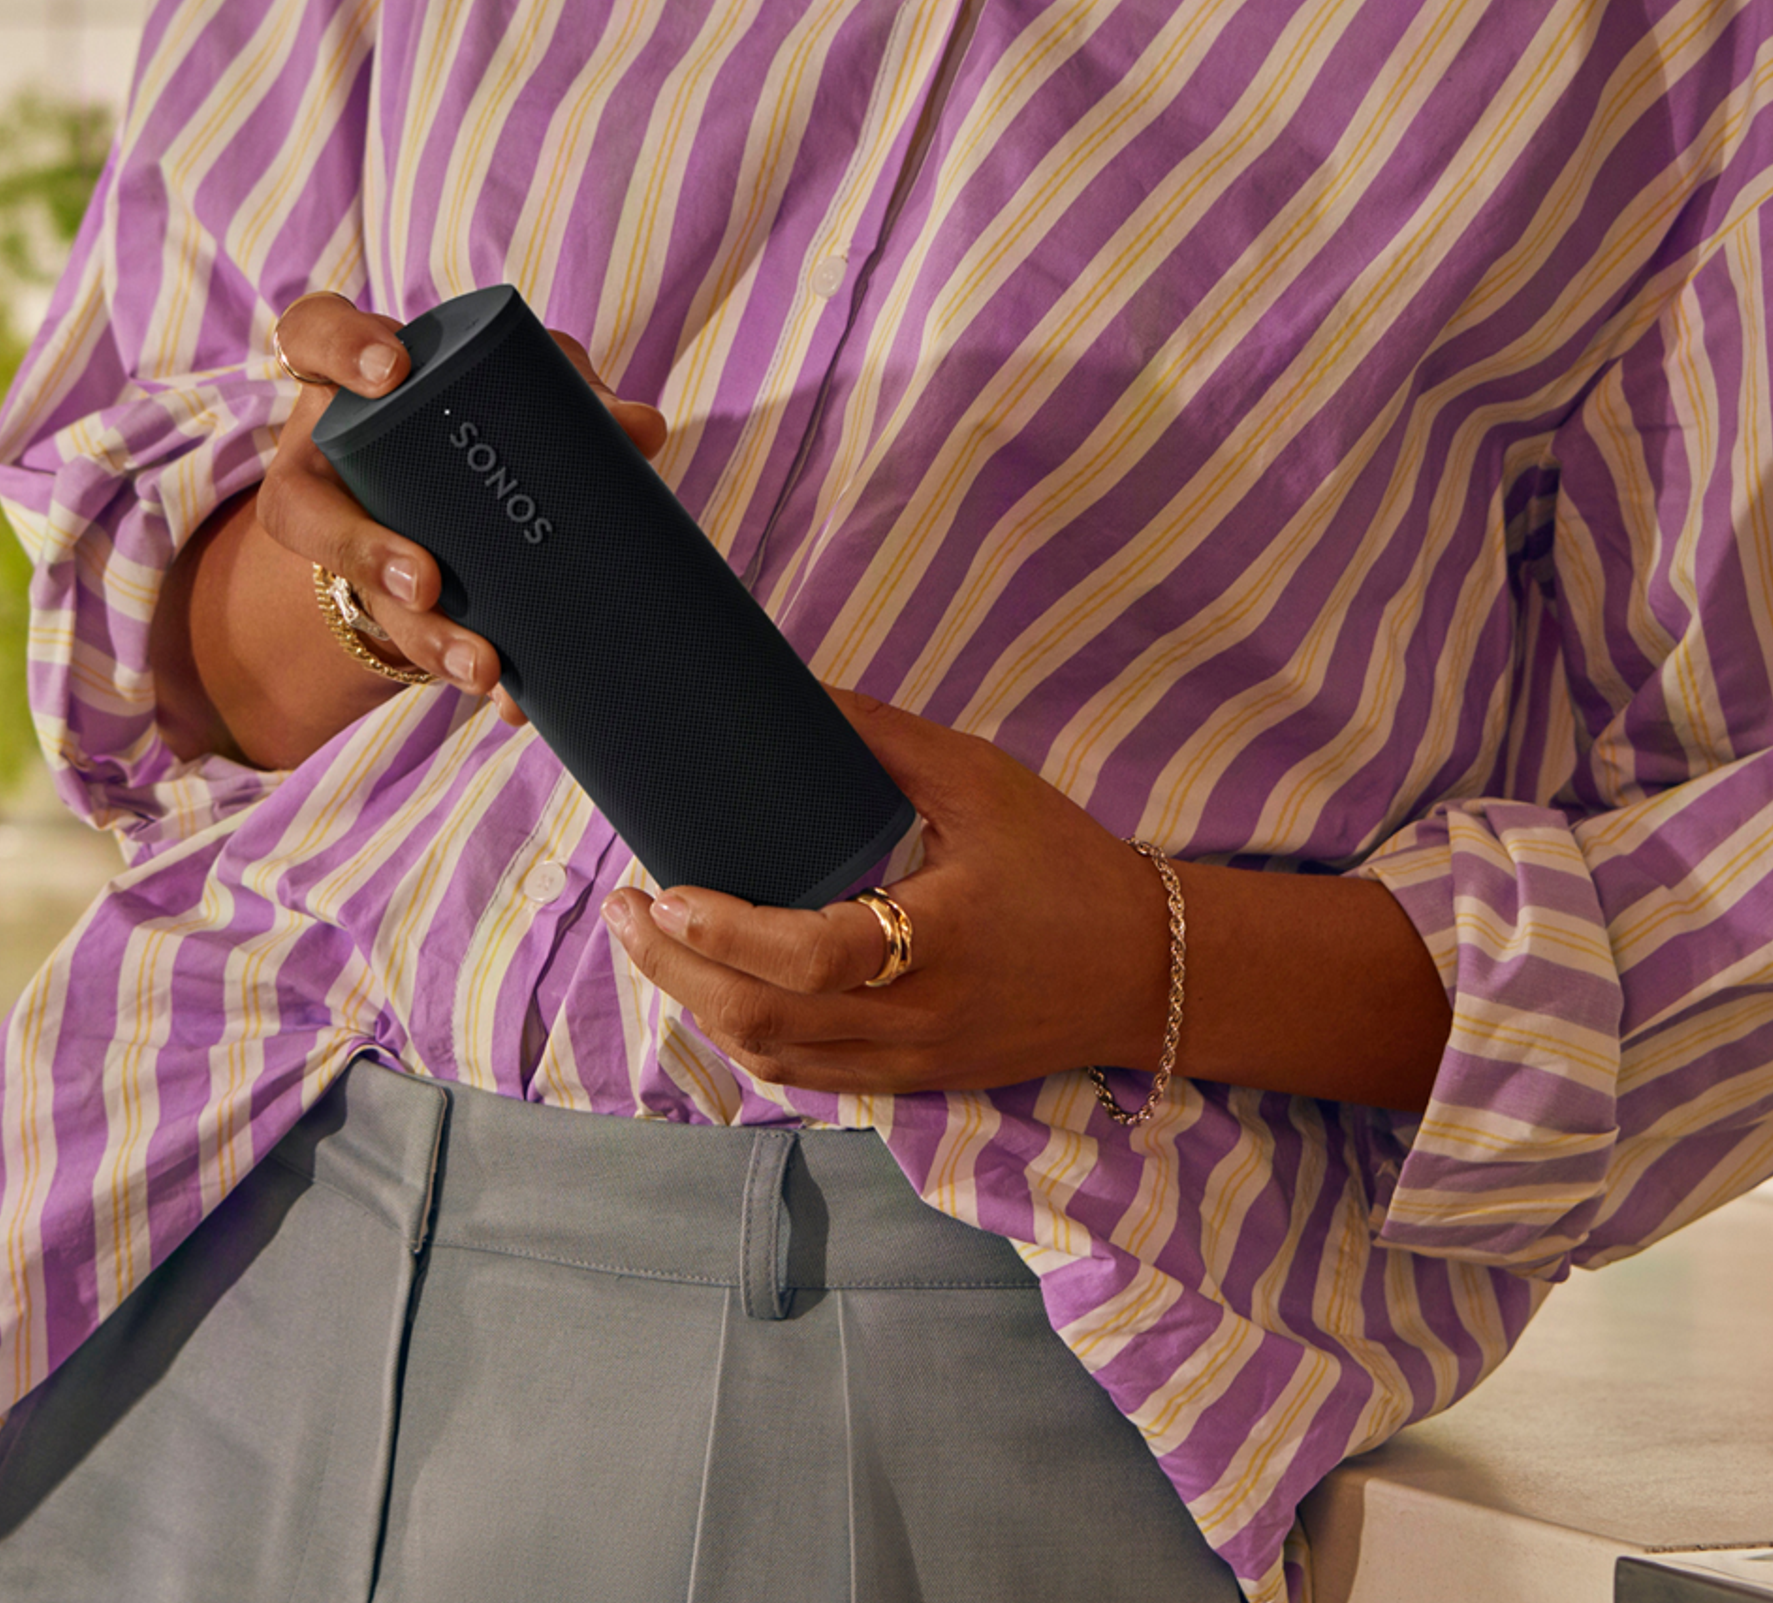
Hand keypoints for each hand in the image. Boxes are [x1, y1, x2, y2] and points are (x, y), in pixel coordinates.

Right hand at [255, 289, 671, 731]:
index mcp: (355, 376)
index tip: (391, 374)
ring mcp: (345, 531)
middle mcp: (330, 455)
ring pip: (353, 591)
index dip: (339, 347)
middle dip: (359, 551)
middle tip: (423, 581)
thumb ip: (575, 393)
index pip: (312, 333)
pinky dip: (467, 668)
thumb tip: (642, 430)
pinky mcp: (381, 597)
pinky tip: (515, 700)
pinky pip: (409, 642)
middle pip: (303, 505)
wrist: (467, 488)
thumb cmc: (491, 405)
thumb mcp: (528, 384)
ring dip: (419, 636)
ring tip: (481, 667)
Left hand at [598, 690, 1171, 1097]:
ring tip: (653, 943)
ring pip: (775, 1061)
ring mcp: (911, 1063)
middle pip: (765, 1023)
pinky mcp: (913, 1082)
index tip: (665, 889)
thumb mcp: (981, 781)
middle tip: (624, 912)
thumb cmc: (1065, 863)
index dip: (724, 933)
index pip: (808, 958)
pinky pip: (808, 1078)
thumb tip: (794, 690)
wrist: (1148, 969)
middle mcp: (915, 1019)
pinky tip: (714, 993)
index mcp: (936, 942)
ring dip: (698, 1008)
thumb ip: (883, 739)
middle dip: (676, 971)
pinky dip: (748, 1040)